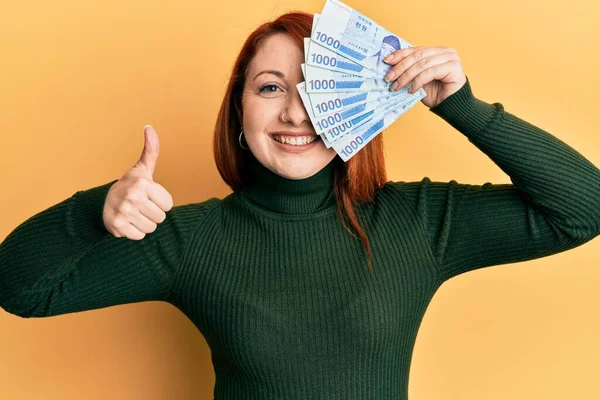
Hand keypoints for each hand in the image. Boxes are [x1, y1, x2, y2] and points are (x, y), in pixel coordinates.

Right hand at [103, 125, 173, 239]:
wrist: (102, 203)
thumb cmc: (130, 185)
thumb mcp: (142, 169)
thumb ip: (151, 150)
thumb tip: (149, 127)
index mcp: (142, 184)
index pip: (168, 205)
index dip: (160, 202)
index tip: (148, 196)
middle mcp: (132, 197)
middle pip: (161, 218)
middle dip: (153, 214)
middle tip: (140, 206)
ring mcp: (123, 213)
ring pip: (151, 228)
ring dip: (145, 223)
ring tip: (134, 213)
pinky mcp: (117, 227)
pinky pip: (139, 236)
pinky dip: (135, 232)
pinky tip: (127, 222)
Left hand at [383, 46, 466, 108]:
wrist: (451, 106)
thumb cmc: (435, 93)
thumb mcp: (418, 79)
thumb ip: (409, 70)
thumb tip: (390, 67)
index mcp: (436, 51)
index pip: (415, 49)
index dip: (399, 54)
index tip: (386, 61)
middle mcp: (445, 51)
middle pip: (417, 56)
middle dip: (400, 67)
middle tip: (388, 78)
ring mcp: (451, 58)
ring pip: (422, 64)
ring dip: (406, 76)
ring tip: (397, 86)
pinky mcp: (453, 67)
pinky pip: (430, 72)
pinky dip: (418, 81)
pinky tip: (411, 90)